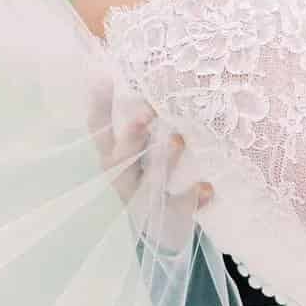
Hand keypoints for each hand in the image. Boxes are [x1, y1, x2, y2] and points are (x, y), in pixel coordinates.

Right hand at [87, 75, 212, 217]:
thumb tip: (131, 73)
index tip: (102, 77)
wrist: (158, 231)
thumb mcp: (136, 150)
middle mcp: (123, 176)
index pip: (98, 129)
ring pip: (149, 180)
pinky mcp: (166, 217)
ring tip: (178, 140)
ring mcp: (142, 199)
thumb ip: (136, 119)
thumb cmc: (148, 176)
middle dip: (133, 134)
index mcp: (112, 156)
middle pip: (121, 155)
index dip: (99, 106)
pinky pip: (179, 208)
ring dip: (163, 160)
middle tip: (147, 112)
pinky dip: (193, 198)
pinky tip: (207, 188)